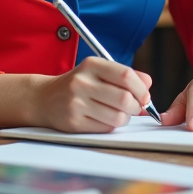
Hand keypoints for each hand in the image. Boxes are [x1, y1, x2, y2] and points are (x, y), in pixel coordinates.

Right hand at [33, 57, 153, 132]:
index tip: (144, 97)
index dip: (141, 89)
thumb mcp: (98, 72)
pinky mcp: (74, 122)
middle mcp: (82, 82)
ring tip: (117, 113)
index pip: (126, 75)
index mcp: (91, 65)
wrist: (45, 98)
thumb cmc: (78, 85)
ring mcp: (76, 103)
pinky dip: (110, 126)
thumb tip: (148, 85)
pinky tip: (103, 119)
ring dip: (124, 118)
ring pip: (118, 117)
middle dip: (135, 107)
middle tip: (133, 108)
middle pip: (124, 99)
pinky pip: (105, 128)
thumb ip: (124, 75)